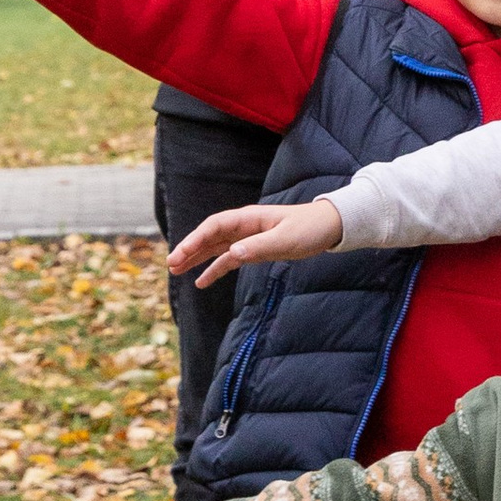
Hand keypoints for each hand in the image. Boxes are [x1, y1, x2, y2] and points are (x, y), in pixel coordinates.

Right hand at [168, 196, 343, 289]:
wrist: (329, 227)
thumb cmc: (309, 229)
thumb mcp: (286, 240)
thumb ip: (259, 247)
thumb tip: (232, 254)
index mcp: (248, 218)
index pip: (214, 227)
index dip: (194, 240)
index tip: (180, 255)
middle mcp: (244, 226)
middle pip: (209, 236)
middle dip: (189, 249)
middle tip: (170, 265)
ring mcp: (248, 237)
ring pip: (215, 247)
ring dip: (196, 258)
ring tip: (176, 271)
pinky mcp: (255, 248)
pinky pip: (228, 259)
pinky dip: (215, 269)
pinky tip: (202, 282)